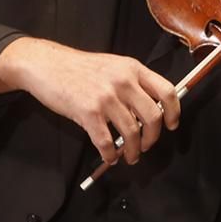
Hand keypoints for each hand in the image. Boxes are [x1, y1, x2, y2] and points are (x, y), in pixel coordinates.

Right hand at [0, 37, 179, 164]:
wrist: (46, 65)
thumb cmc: (78, 68)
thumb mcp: (112, 66)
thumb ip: (132, 83)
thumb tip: (149, 111)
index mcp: (132, 69)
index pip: (166, 91)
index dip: (174, 112)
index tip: (171, 125)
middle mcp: (123, 82)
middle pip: (153, 117)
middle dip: (152, 138)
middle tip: (146, 146)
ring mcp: (106, 97)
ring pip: (132, 133)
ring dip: (132, 151)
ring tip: (128, 155)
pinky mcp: (88, 112)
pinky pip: (106, 142)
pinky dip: (110, 154)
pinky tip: (109, 156)